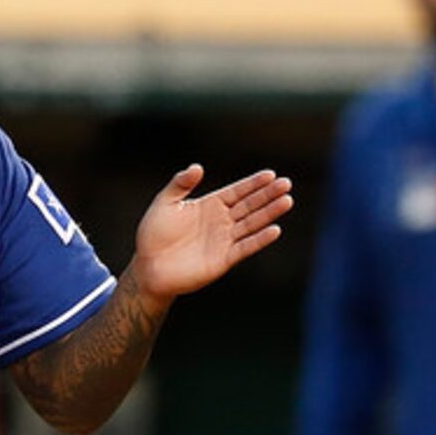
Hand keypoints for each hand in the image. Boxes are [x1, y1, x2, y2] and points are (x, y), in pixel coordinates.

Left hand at [130, 166, 293, 304]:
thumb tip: (197, 167)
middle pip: (250, 205)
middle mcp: (221, 221)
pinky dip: (259, 240)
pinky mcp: (223, 260)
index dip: (253, 183)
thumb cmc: (153, 234)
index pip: (237, 191)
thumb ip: (180, 184)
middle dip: (268, 194)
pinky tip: (275, 230)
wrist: (148, 267)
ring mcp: (224, 240)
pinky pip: (245, 247)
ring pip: (252, 224)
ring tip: (286, 201)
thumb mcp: (164, 204)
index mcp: (210, 205)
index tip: (271, 174)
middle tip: (286, 184)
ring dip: (269, 213)